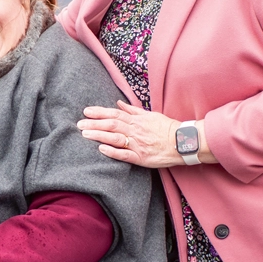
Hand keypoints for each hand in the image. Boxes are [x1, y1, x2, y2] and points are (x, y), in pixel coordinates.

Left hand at [77, 100, 216, 167]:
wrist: (183, 142)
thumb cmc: (167, 128)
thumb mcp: (150, 115)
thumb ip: (133, 110)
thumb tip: (118, 103)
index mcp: (137, 120)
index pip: (114, 114)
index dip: (99, 112)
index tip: (86, 111)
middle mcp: (135, 130)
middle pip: (111, 125)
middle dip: (94, 124)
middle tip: (79, 124)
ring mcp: (138, 144)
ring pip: (115, 138)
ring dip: (99, 135)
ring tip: (85, 134)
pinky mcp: (142, 158)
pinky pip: (125, 154)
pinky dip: (112, 151)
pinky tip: (101, 149)